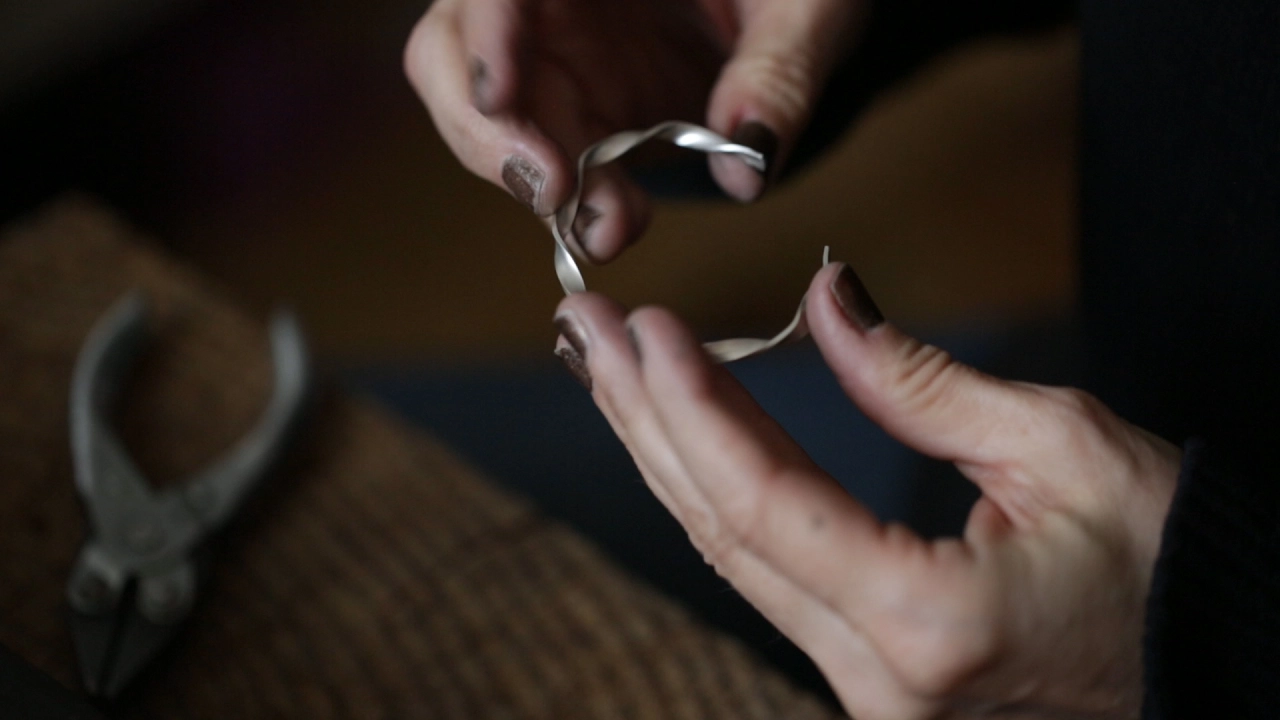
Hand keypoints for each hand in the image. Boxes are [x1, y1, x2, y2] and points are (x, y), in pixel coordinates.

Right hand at [404, 0, 862, 261]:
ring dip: (533, 179)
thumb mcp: (811, 4)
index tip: (499, 95)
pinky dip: (568, 197)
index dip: (484, 30)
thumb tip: (747, 164)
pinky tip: (614, 224)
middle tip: (553, 196)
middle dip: (491, 130)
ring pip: (482, 109)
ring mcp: (551, 43)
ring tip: (607, 229)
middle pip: (455, 46)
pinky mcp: (570, 96)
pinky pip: (538, 150)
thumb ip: (780, 70)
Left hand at [551, 262, 1180, 718]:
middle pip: (720, 535)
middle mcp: (879, 677)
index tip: (643, 328)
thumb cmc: (1177, 569)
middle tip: (587, 335)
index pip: (761, 503)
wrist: (1223, 669)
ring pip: (733, 562)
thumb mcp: (1066, 450)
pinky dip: (718, 502)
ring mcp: (869, 692)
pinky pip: (770, 582)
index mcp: (930, 623)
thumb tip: (827, 302)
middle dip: (644, 423)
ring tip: (611, 376)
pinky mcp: (874, 679)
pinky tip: (680, 445)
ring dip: (667, 458)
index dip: (689, 405)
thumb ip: (924, 383)